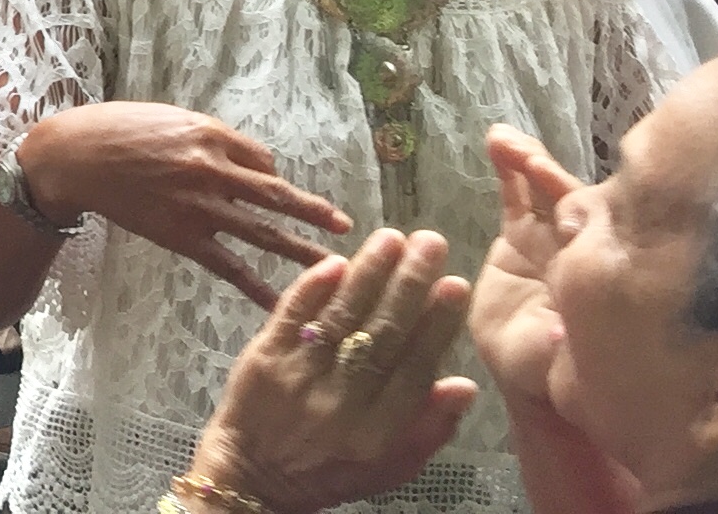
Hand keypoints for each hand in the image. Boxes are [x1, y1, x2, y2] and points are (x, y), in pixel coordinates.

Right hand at [25, 104, 348, 306]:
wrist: (74, 157)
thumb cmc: (116, 129)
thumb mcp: (169, 118)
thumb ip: (209, 137)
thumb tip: (247, 159)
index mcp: (210, 134)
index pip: (262, 159)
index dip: (272, 175)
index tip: (280, 190)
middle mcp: (213, 168)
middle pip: (276, 194)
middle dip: (314, 211)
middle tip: (346, 227)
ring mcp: (200, 206)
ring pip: (264, 231)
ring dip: (302, 249)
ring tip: (335, 266)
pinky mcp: (183, 236)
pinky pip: (230, 265)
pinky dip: (257, 285)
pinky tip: (280, 301)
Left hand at [186, 230, 477, 513]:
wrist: (252, 477)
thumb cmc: (329, 469)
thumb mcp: (390, 466)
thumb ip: (429, 428)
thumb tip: (465, 385)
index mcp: (378, 431)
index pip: (416, 368)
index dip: (437, 324)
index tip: (455, 284)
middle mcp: (342, 403)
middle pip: (383, 335)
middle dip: (410, 284)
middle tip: (430, 243)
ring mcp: (300, 377)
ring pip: (342, 318)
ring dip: (368, 274)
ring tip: (392, 239)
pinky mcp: (264, 359)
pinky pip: (292, 316)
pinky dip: (313, 288)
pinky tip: (336, 261)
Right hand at [469, 126, 576, 417]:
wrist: (530, 368)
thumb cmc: (554, 373)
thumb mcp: (556, 367)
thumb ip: (556, 348)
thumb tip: (561, 335)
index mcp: (594, 277)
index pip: (597, 234)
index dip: (584, 214)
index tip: (566, 206)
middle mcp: (578, 249)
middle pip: (572, 202)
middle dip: (553, 178)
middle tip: (534, 164)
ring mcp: (549, 238)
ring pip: (545, 190)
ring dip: (529, 161)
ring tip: (505, 142)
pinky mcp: (519, 235)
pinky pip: (516, 195)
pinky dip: (508, 168)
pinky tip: (496, 142)